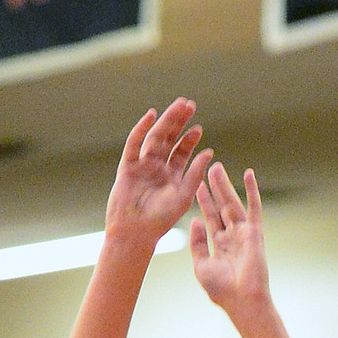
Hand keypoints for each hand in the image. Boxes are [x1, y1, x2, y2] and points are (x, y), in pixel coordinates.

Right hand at [104, 99, 210, 249]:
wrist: (135, 233)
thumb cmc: (161, 220)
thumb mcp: (184, 195)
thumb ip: (196, 174)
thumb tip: (209, 152)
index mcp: (172, 176)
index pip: (182, 152)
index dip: (190, 139)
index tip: (199, 128)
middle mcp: (157, 168)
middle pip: (169, 139)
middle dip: (179, 122)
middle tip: (189, 105)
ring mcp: (142, 166)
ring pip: (155, 138)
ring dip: (166, 121)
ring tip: (177, 106)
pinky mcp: (127, 166)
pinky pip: (134, 144)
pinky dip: (141, 129)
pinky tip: (151, 115)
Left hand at [190, 164, 270, 318]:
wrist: (242, 301)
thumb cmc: (222, 290)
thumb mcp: (201, 266)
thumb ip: (197, 243)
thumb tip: (195, 221)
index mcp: (218, 245)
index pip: (209, 218)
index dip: (203, 202)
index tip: (197, 186)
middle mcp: (231, 237)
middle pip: (220, 207)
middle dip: (214, 188)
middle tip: (208, 168)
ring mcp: (243, 233)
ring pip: (232, 203)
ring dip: (225, 185)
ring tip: (216, 167)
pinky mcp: (254, 232)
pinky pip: (254, 207)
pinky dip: (252, 190)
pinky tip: (249, 173)